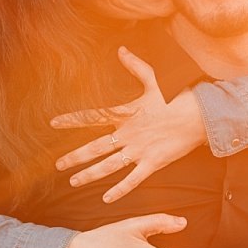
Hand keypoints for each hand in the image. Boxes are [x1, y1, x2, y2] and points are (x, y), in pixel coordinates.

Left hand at [52, 46, 206, 202]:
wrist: (194, 119)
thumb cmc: (171, 102)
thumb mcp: (152, 83)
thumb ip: (135, 66)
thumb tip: (121, 49)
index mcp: (124, 116)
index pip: (93, 117)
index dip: (73, 120)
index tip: (53, 124)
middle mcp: (128, 134)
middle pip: (96, 147)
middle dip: (75, 157)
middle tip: (58, 165)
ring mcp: (139, 150)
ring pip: (109, 166)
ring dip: (90, 175)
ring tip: (73, 182)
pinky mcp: (152, 163)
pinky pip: (132, 179)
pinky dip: (119, 190)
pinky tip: (106, 199)